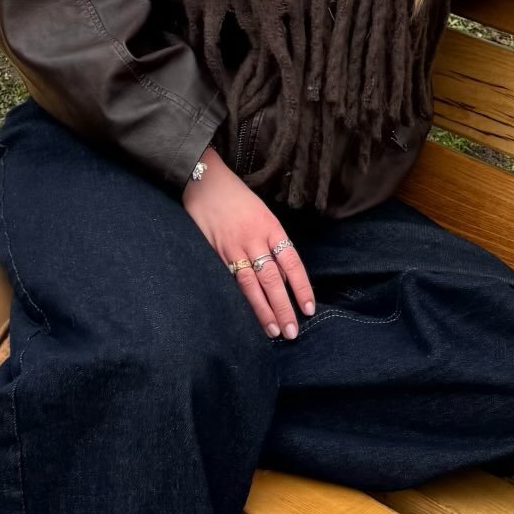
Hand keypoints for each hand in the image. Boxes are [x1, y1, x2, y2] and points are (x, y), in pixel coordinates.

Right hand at [182, 148, 315, 339]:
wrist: (205, 181)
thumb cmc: (237, 197)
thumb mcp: (262, 213)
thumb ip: (272, 240)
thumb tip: (283, 274)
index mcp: (270, 226)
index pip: (291, 262)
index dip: (301, 286)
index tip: (308, 308)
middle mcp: (254, 238)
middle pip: (273, 278)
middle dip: (284, 306)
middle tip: (292, 331)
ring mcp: (233, 247)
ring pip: (252, 284)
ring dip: (264, 310)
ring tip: (274, 330)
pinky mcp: (215, 252)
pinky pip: (231, 279)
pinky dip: (240, 299)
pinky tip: (245, 315)